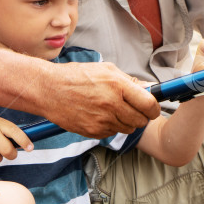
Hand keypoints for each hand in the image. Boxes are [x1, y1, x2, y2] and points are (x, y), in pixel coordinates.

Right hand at [38, 61, 161, 138]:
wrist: (49, 89)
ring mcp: (102, 120)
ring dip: (126, 122)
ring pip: (127, 129)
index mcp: (118, 86)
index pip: (149, 104)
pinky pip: (111, 133)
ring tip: (114, 111)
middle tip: (134, 110)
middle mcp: (111, 104)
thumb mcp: (107, 70)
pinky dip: (111, 127)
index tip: (153, 108)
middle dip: (141, 116)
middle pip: (140, 120)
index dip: (154, 108)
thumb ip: (130, 81)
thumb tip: (150, 88)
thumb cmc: (77, 76)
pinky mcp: (92, 131)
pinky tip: (101, 115)